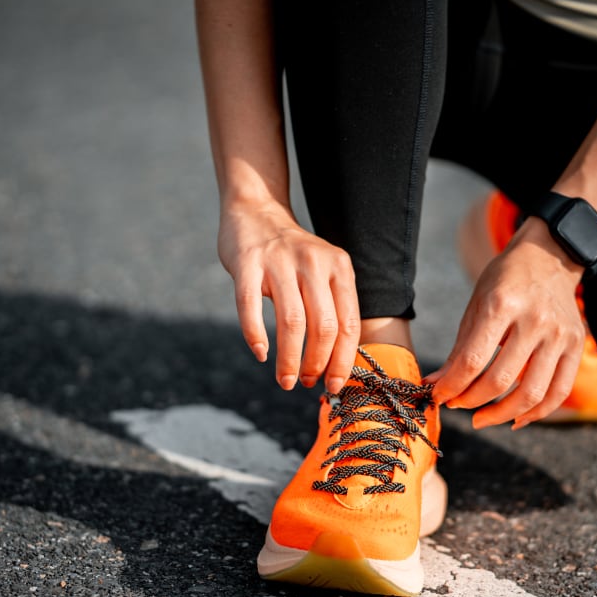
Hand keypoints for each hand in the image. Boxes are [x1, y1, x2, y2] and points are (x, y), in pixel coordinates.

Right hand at [218, 201, 360, 393]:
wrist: (256, 212)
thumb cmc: (292, 257)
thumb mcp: (324, 271)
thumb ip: (333, 307)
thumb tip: (336, 364)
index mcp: (339, 267)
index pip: (348, 324)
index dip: (342, 360)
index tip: (334, 384)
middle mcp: (313, 262)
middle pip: (324, 326)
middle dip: (316, 364)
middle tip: (305, 382)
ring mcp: (279, 261)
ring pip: (292, 322)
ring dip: (289, 359)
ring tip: (285, 380)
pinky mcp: (248, 262)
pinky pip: (251, 305)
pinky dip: (255, 334)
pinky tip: (260, 353)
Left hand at [425, 218, 584, 428]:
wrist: (549, 257)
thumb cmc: (505, 281)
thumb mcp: (476, 305)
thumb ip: (459, 349)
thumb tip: (435, 385)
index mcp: (502, 305)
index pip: (472, 360)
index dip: (451, 386)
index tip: (439, 396)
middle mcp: (535, 320)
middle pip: (500, 380)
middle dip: (472, 401)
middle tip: (458, 406)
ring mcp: (559, 335)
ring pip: (532, 393)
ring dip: (502, 415)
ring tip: (482, 418)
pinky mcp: (576, 345)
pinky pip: (559, 391)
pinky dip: (537, 413)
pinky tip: (516, 419)